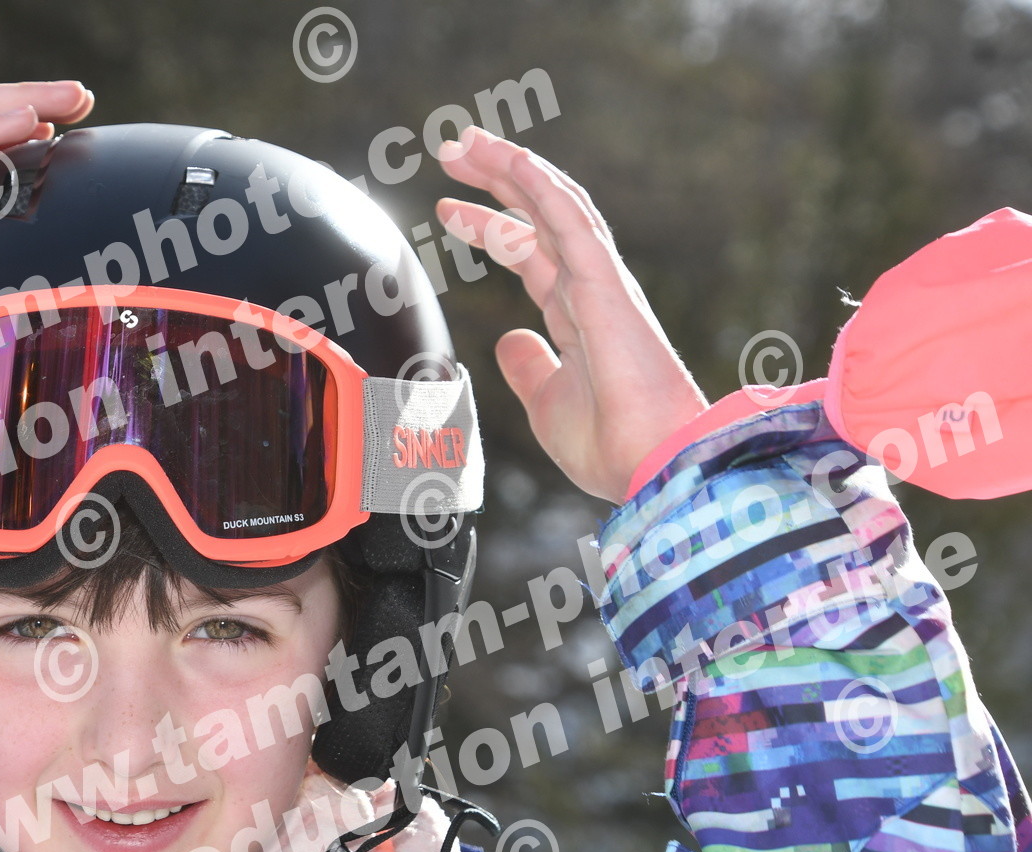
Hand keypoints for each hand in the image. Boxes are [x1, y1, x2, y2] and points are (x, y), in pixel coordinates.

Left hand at [435, 126, 706, 501]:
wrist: (648, 465)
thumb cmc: (609, 445)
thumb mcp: (545, 404)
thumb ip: (528, 369)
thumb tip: (508, 340)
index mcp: (577, 316)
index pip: (528, 252)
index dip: (489, 226)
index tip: (447, 209)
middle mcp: (589, 289)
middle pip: (537, 216)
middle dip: (494, 181)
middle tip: (451, 149)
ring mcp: (600, 283)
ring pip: (553, 205)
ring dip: (510, 169)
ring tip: (467, 141)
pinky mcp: (607, 285)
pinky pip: (572, 222)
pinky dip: (542, 187)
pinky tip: (513, 160)